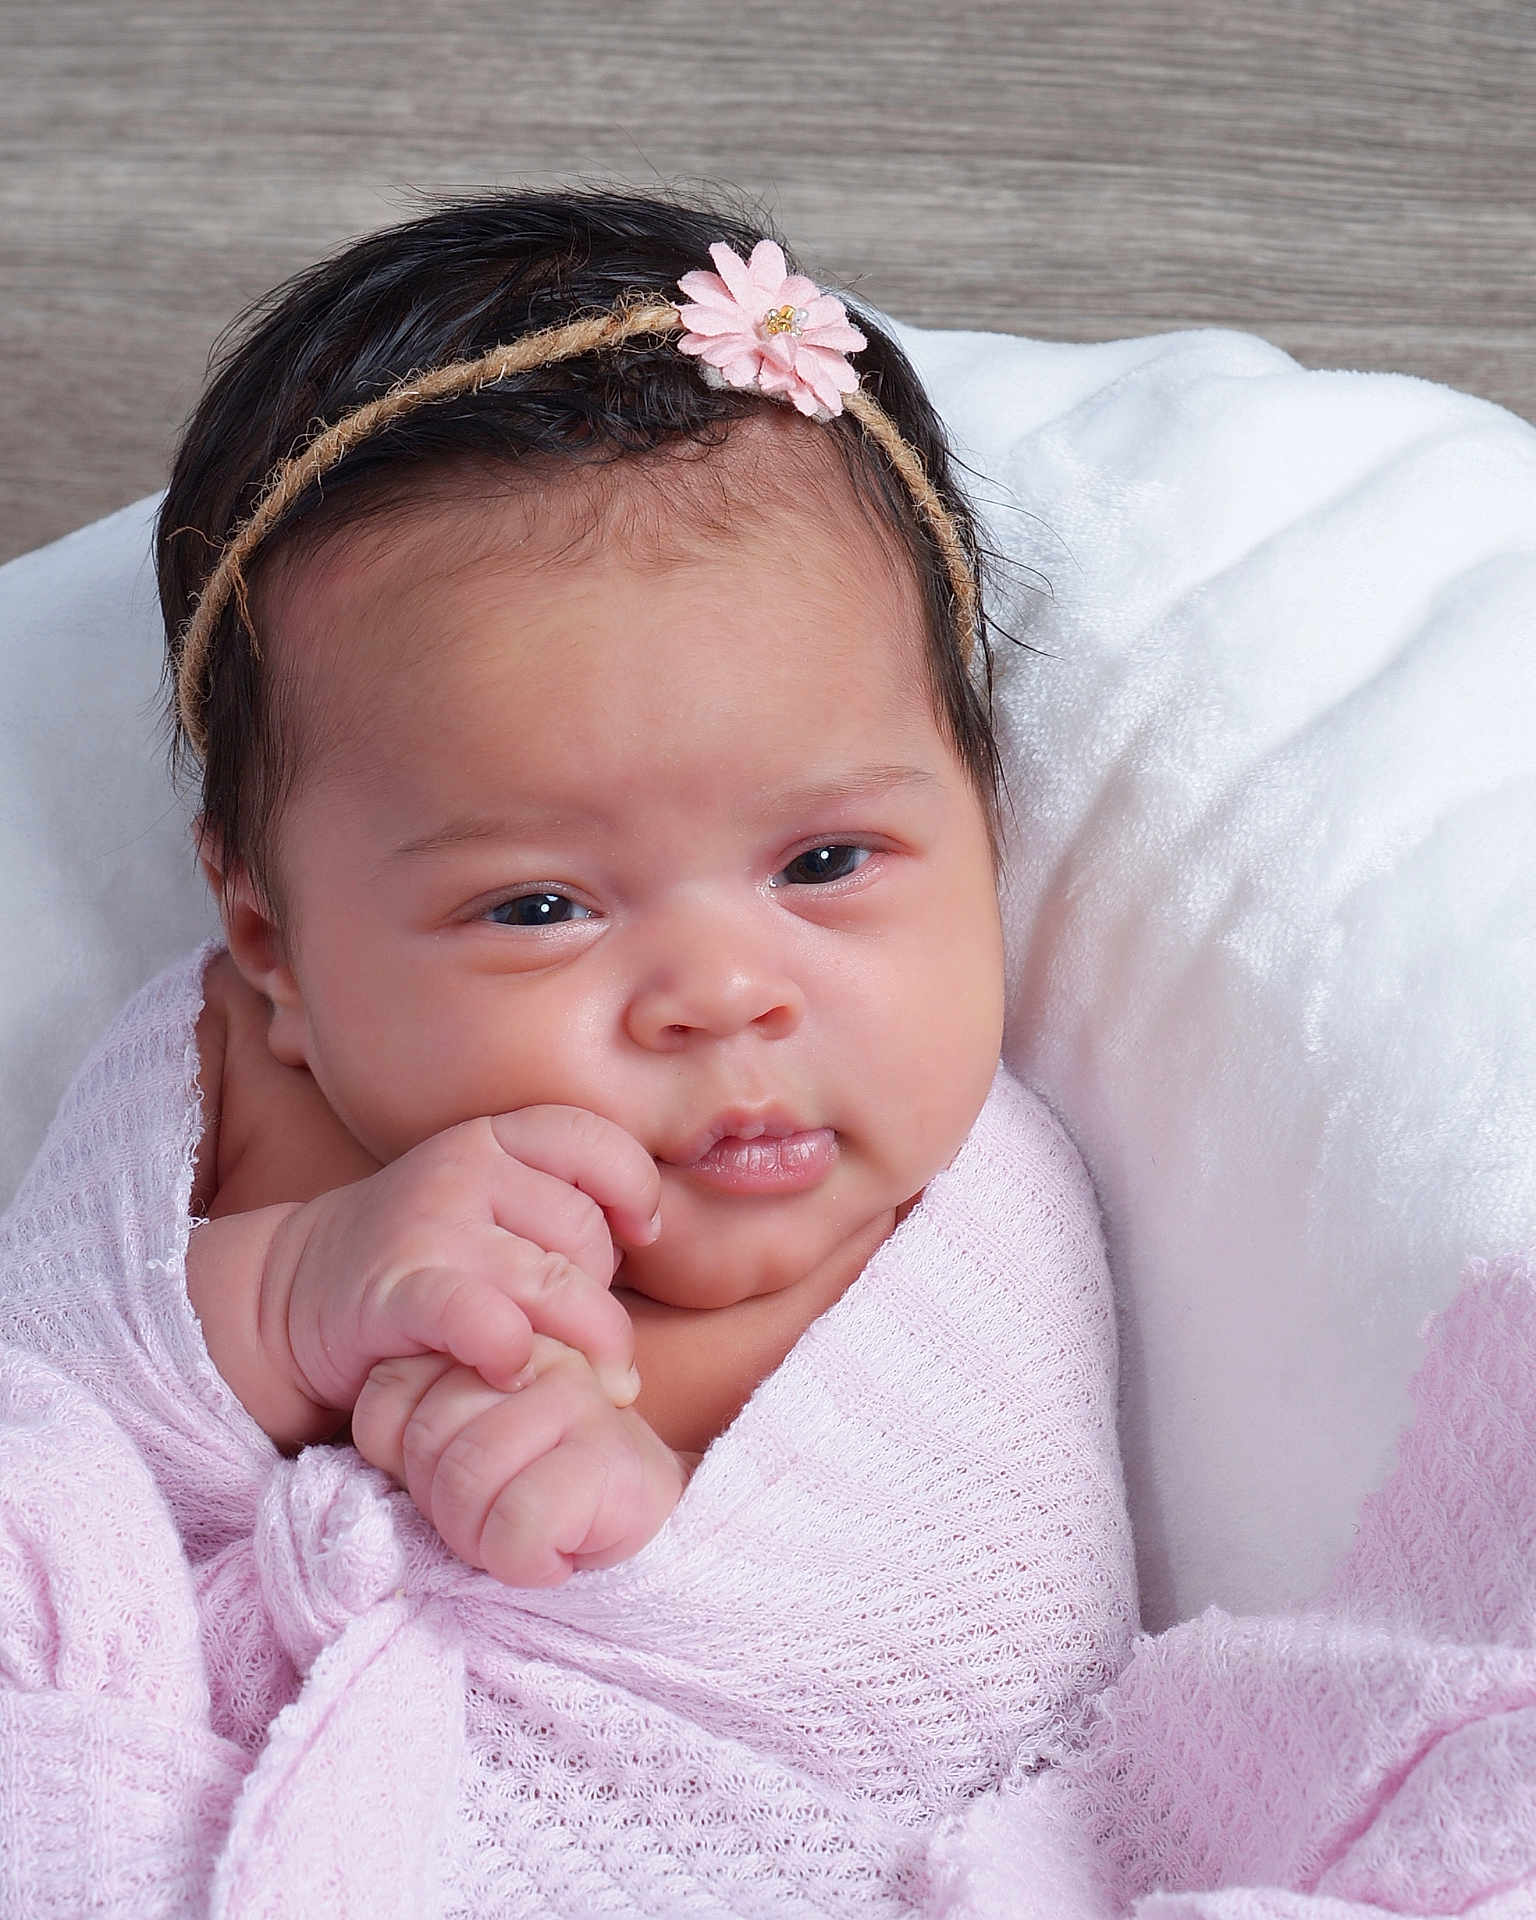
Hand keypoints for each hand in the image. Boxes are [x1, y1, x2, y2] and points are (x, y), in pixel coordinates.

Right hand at [259, 1106, 660, 1442]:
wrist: (297, 1294)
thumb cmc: (425, 1262)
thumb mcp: (491, 1209)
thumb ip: (559, 1210)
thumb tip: (651, 1239)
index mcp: (495, 1138)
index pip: (596, 1140)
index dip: (635, 1188)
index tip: (639, 1234)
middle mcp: (464, 1167)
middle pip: (587, 1230)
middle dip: (599, 1291)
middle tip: (574, 1329)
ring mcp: (430, 1225)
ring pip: (556, 1282)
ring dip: (582, 1343)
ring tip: (575, 1376)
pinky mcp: (399, 1290)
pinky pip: (485, 1319)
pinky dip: (512, 1351)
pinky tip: (511, 1372)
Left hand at [351, 1338, 691, 1584]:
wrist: (635, 1526)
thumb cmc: (530, 1491)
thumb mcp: (452, 1444)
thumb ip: (414, 1417)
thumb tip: (378, 1457)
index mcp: (490, 1331)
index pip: (388, 1391)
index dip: (400, 1461)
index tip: (447, 1478)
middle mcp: (538, 1349)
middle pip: (426, 1436)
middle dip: (441, 1504)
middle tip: (489, 1516)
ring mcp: (580, 1395)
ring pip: (468, 1478)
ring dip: (478, 1539)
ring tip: (516, 1536)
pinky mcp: (613, 1456)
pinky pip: (519, 1522)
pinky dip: (520, 1562)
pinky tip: (550, 1554)